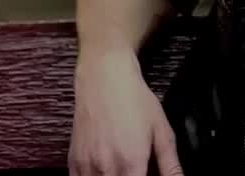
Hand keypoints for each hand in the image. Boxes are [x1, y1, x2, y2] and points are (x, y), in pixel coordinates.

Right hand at [69, 49, 183, 175]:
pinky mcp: (73, 162)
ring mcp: (87, 166)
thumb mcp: (161, 130)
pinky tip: (107, 169)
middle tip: (138, 170)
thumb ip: (170, 164)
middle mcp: (106, 167)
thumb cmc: (133, 100)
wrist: (105, 78)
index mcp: (131, 162)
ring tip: (123, 168)